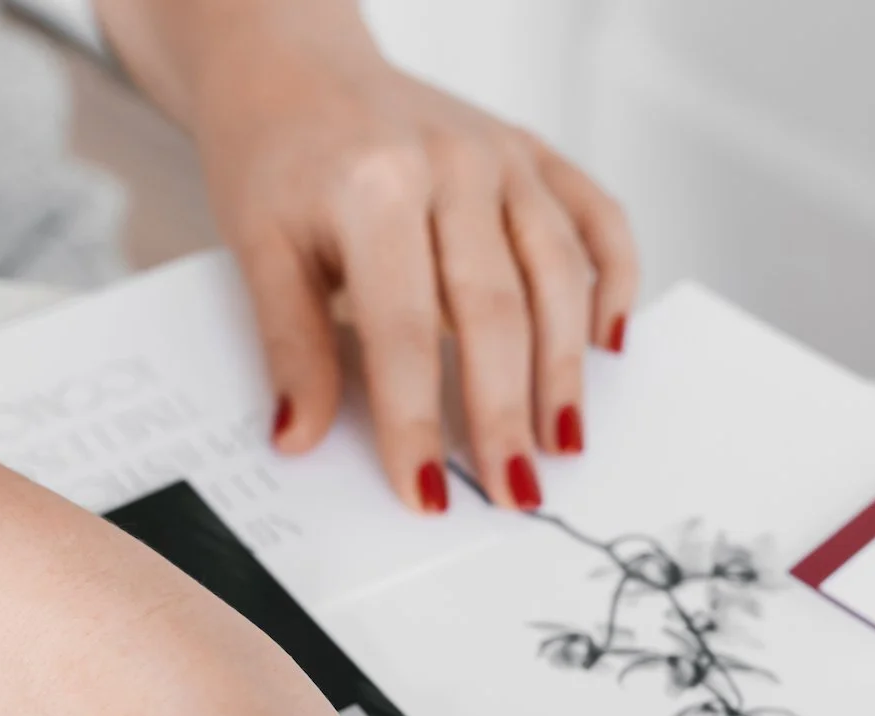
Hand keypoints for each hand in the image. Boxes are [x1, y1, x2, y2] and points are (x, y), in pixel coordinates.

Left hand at [160, 3, 638, 512]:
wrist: (293, 64)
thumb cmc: (274, 157)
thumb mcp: (259, 248)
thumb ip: (290, 344)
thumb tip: (299, 436)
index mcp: (376, 187)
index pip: (404, 333)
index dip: (416, 422)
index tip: (426, 492)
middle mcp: (453, 165)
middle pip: (495, 313)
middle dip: (508, 415)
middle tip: (516, 492)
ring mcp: (503, 155)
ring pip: (558, 276)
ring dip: (566, 369)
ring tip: (564, 442)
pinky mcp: (533, 150)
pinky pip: (597, 217)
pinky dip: (615, 280)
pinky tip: (610, 345)